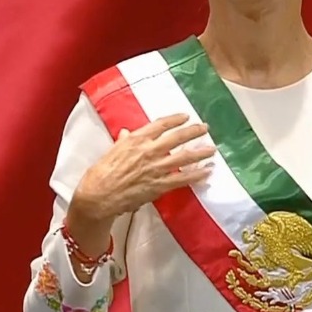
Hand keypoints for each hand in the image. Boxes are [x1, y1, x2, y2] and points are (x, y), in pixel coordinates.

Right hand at [69, 113, 215, 225]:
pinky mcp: (159, 185)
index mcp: (136, 139)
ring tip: (212, 149)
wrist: (99, 195)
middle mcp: (149, 151)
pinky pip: (182, 179)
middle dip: (193, 131)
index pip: (160, 124)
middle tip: (205, 128)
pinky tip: (207, 173)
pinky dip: (197, 176)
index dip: (175, 119)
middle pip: (177, 137)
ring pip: (184, 157)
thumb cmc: (102, 173)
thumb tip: (127, 133)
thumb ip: (124, 141)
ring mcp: (156, 168)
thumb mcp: (112, 151)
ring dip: (200, 153)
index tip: (185, 116)